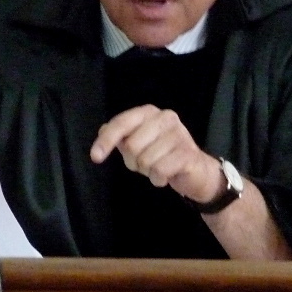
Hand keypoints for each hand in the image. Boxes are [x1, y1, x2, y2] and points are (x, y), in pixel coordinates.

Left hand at [89, 104, 220, 202]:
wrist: (196, 171)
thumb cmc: (163, 155)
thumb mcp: (139, 144)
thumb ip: (121, 135)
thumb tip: (103, 130)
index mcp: (149, 112)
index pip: (122, 123)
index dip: (106, 140)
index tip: (95, 157)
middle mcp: (165, 118)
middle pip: (132, 146)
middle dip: (134, 162)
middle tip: (145, 164)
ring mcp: (178, 134)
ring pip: (145, 160)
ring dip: (147, 172)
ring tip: (158, 168)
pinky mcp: (187, 153)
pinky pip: (159, 170)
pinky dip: (158, 179)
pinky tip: (166, 176)